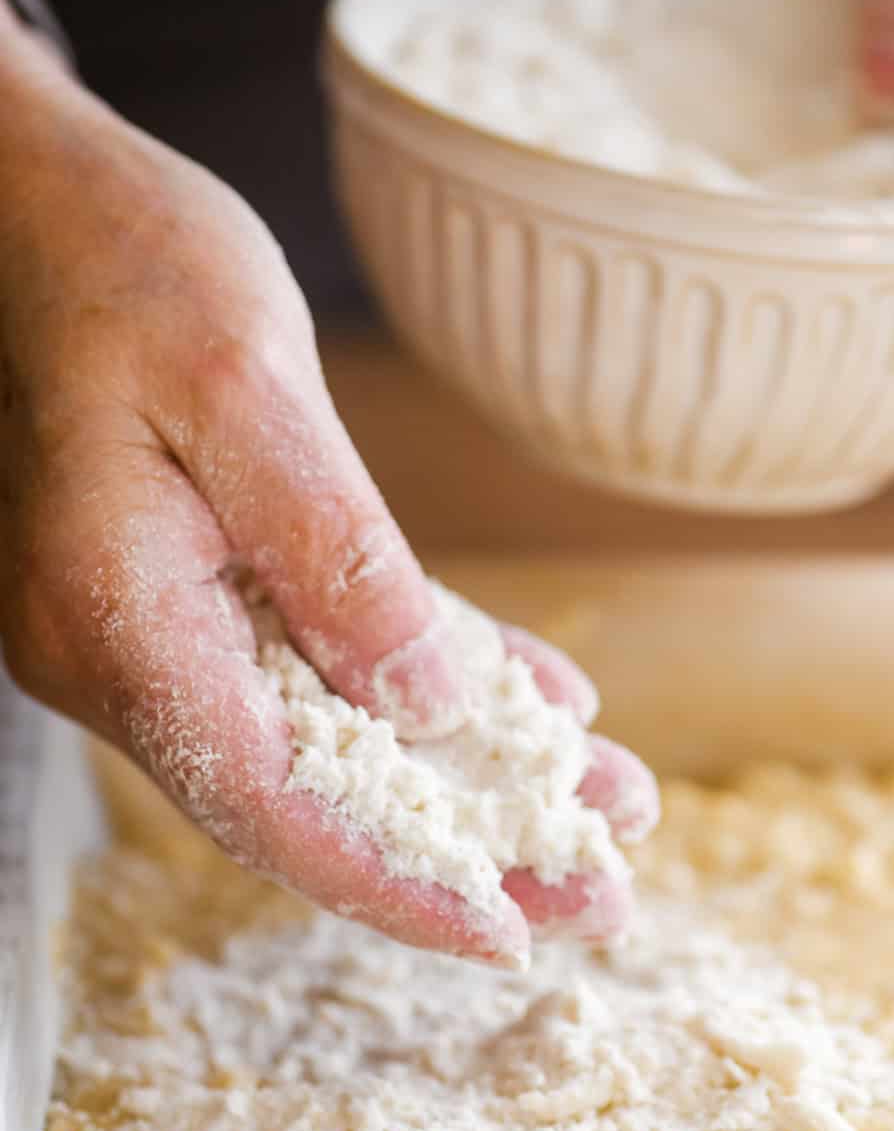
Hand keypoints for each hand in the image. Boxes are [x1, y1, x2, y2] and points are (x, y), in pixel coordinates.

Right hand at [0, 16, 655, 965]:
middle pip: (315, 800)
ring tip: (601, 808)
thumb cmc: (123, 265)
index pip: (268, 804)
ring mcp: (164, 632)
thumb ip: (333, 553)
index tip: (509, 928)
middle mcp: (133, 656)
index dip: (394, 883)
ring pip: (337, 743)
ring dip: (470, 780)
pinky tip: (536, 700)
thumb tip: (425, 699)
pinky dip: (433, 687)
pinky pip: (329, 668)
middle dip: (464, 856)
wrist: (42, 202)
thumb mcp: (242, 387)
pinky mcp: (203, 594)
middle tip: (602, 895)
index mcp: (121, 623)